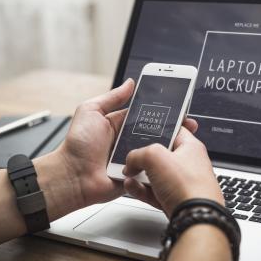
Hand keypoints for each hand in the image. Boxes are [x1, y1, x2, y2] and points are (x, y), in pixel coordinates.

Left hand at [34, 79, 200, 219]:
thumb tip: (130, 83)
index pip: (146, 114)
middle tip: (187, 122)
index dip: (161, 109)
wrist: (72, 177)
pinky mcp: (136, 175)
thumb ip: (112, 97)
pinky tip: (171, 160)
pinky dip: (161, 166)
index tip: (178, 104)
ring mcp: (134, 159)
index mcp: (120, 124)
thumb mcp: (91, 111)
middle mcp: (128, 141)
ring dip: (169, 146)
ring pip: (158, 151)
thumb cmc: (77, 145)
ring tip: (184, 139)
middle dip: (173, 127)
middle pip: (156, 132)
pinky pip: (153, 170)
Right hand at [122, 127, 223, 215]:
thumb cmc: (188, 186)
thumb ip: (138, 154)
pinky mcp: (176, 201)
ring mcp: (182, 184)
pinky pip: (154, 192)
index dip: (157, 130)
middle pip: (161, 156)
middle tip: (131, 158)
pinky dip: (142, 190)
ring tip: (127, 174)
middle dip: (143, 157)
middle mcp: (189, 165)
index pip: (173, 131)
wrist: (195, 217)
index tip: (143, 130)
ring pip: (156, 176)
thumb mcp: (155, 157)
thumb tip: (131, 162)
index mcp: (190, 147)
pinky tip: (131, 187)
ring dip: (139, 175)